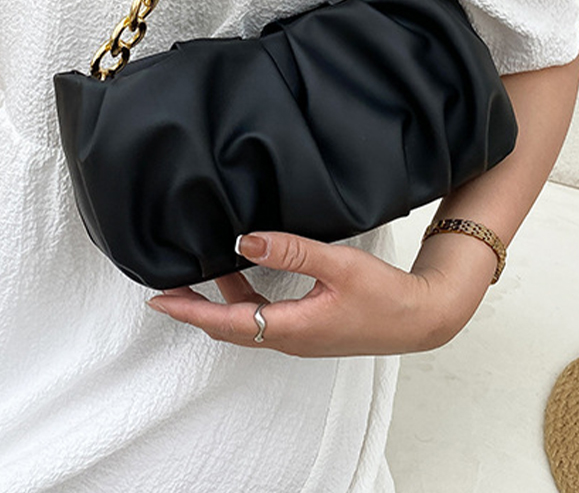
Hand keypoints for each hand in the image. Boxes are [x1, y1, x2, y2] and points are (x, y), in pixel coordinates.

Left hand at [145, 231, 461, 356]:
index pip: (226, 322)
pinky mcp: (309, 327)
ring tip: (199, 273)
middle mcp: (289, 337)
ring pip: (246, 320)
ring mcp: (299, 335)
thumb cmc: (385, 296)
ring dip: (220, 300)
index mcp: (291, 328)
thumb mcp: (337, 265)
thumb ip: (290, 251)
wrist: (419, 318)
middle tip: (167, 290)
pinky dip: (245, 296)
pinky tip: (246, 273)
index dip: (190, 311)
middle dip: (195, 309)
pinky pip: (264, 315)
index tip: (159, 300)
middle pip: (229, 326)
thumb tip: (244, 241)